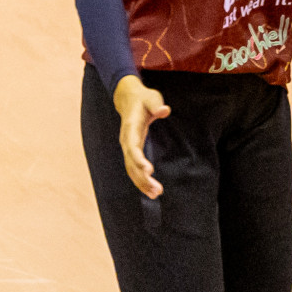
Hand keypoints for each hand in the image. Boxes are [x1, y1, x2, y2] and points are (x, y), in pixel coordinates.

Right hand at [112, 75, 168, 198]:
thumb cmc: (143, 98)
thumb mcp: (151, 97)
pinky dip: (140, 179)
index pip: (132, 147)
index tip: (148, 170)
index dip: (138, 159)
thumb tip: (164, 110)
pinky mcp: (132, 151)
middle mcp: (126, 141)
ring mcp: (128, 147)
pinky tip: (150, 190)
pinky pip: (133, 168)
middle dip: (142, 178)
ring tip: (155, 194)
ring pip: (131, 169)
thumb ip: (156, 104)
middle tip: (156, 190)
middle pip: (131, 163)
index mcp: (130, 128)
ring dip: (141, 183)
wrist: (129, 99)